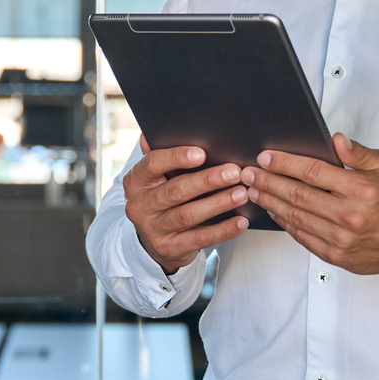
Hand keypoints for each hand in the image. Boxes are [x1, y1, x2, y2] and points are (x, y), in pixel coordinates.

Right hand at [123, 138, 250, 274]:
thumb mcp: (156, 178)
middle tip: (235, 172)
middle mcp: (139, 206)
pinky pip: (199, 239)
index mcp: (136, 181)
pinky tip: (241, 221)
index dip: (176, 157)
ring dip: (219, 203)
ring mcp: (152, 229)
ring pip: (189, 215)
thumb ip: (161, 156)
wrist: (153, 241)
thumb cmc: (162, 198)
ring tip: (242, 193)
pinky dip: (223, 230)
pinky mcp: (169, 249)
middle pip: (175, 190)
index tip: (203, 153)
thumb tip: (161, 130)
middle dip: (207, 180)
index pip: (152, 164)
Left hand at [239, 133, 378, 278]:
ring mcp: (341, 238)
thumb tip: (336, 140)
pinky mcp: (336, 255)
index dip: (285, 163)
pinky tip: (273, 210)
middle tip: (248, 173)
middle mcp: (350, 215)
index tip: (265, 157)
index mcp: (362, 189)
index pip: (313, 172)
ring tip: (253, 190)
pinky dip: (284, 222)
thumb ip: (359, 153)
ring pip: (295, 217)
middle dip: (268, 182)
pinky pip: (302, 236)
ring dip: (270, 202)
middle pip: (297, 195)